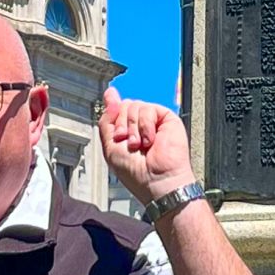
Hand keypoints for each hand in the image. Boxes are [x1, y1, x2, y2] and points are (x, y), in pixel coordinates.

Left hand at [100, 87, 196, 206]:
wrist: (155, 180)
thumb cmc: (134, 171)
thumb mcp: (110, 146)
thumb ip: (107, 120)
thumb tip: (110, 94)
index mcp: (125, 130)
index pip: (116, 109)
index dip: (113, 113)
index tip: (117, 129)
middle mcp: (139, 124)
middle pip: (124, 105)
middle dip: (122, 125)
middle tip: (128, 143)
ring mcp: (153, 121)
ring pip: (135, 105)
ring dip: (134, 128)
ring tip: (139, 145)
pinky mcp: (167, 119)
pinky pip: (149, 108)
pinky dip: (146, 126)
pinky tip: (150, 140)